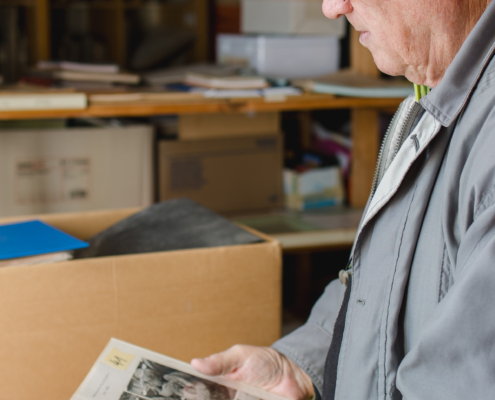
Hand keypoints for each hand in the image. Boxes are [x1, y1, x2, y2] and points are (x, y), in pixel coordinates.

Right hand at [191, 345, 313, 399]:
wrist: (293, 376)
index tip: (186, 392)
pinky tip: (241, 398)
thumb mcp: (240, 356)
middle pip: (210, 399)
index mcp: (220, 385)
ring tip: (240, 395)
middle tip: (219, 394)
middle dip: (205, 396)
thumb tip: (196, 363)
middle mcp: (227, 398)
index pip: (200, 392)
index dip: (192, 393)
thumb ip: (220, 361)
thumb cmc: (265, 362)